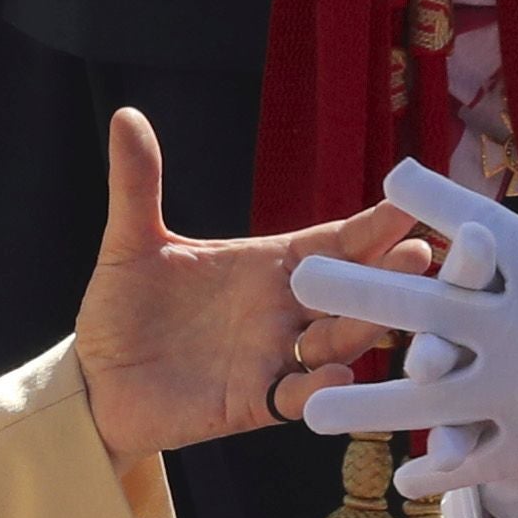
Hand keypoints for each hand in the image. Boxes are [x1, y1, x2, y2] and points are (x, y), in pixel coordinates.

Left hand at [75, 107, 423, 468]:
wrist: (93, 378)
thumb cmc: (122, 306)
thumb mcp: (131, 242)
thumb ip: (138, 183)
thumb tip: (126, 115)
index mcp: (269, 265)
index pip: (332, 241)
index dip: (372, 225)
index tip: (411, 202)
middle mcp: (283, 310)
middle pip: (350, 291)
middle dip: (387, 276)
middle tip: (424, 255)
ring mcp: (272, 357)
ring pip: (333, 343)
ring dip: (362, 328)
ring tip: (390, 312)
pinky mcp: (252, 402)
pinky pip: (295, 397)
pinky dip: (320, 390)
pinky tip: (338, 378)